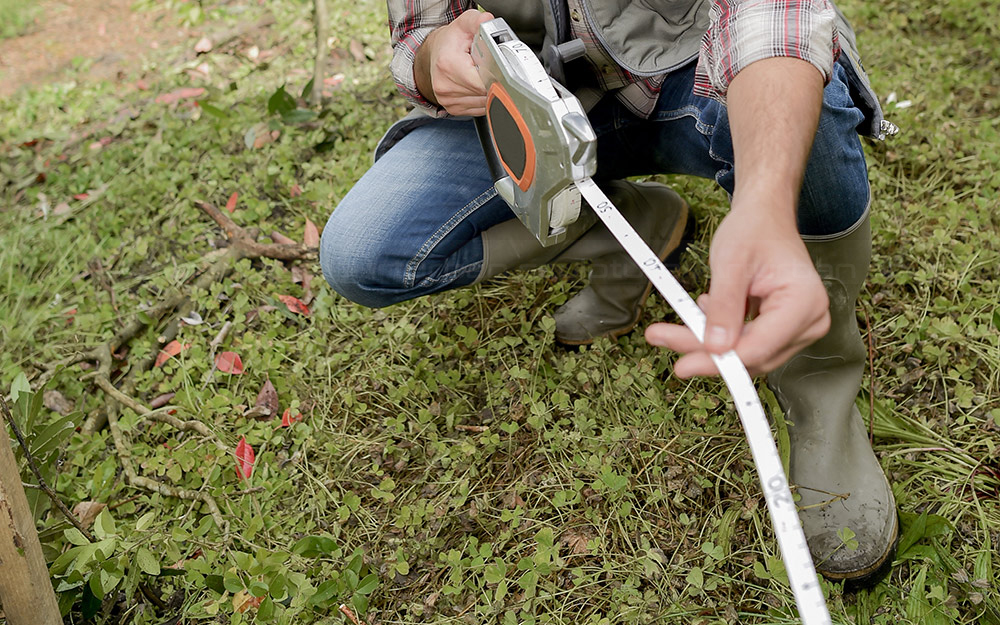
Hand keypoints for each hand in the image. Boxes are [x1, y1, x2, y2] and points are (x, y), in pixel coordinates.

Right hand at [414, 10, 494, 115]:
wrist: (434, 54)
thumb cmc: (450, 42)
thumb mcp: (463, 25)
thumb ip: (477, 22)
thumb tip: (488, 22)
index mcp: (449, 65)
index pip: (482, 82)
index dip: (495, 75)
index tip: (496, 67)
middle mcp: (445, 86)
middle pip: (485, 93)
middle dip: (493, 81)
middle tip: (489, 68)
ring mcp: (448, 100)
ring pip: (483, 103)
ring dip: (488, 92)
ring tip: (481, 76)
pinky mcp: (452, 109)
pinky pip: (478, 109)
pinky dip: (482, 99)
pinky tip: (478, 86)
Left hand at [644, 203, 830, 376]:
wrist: (765, 217)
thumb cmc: (754, 230)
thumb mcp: (731, 264)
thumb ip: (724, 307)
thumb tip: (715, 348)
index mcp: (804, 303)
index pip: (757, 348)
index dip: (717, 361)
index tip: (682, 365)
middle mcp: (810, 320)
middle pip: (751, 355)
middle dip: (705, 350)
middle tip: (662, 337)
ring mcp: (799, 327)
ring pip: (747, 354)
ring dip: (711, 342)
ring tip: (687, 313)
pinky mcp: (784, 329)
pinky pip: (748, 344)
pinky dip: (722, 335)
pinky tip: (707, 311)